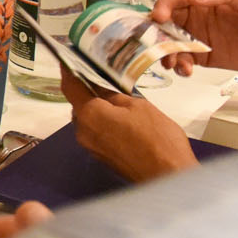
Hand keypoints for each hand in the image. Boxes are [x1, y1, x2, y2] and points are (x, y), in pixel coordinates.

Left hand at [59, 66, 198, 183]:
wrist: (168, 177)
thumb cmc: (157, 138)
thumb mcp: (139, 107)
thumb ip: (115, 95)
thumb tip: (101, 87)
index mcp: (89, 115)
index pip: (70, 87)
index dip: (69, 71)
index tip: (69, 60)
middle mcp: (83, 132)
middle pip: (79, 105)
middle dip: (88, 91)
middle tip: (103, 77)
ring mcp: (91, 147)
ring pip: (88, 120)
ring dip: (97, 108)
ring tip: (117, 98)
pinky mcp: (101, 157)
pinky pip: (96, 133)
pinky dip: (103, 123)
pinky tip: (121, 119)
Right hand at [149, 0, 237, 76]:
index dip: (163, 5)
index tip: (159, 18)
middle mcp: (196, 14)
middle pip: (165, 21)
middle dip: (157, 33)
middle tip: (158, 46)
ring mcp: (197, 36)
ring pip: (168, 42)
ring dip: (165, 52)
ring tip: (175, 63)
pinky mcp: (202, 56)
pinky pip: (181, 60)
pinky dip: (178, 66)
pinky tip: (186, 70)